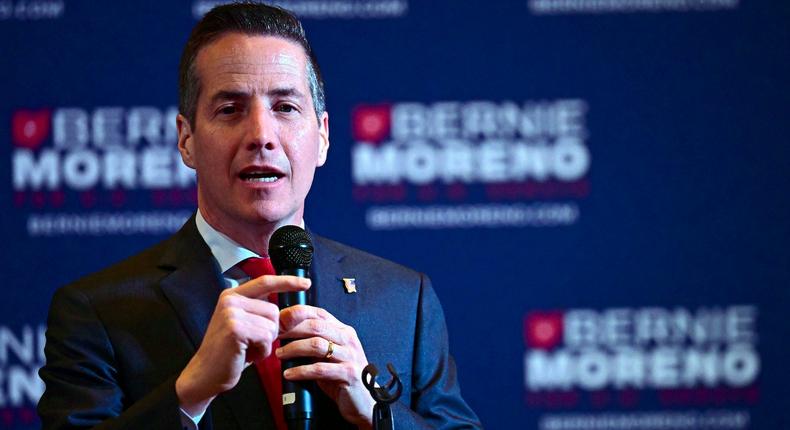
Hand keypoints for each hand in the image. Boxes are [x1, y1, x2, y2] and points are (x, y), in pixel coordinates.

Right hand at [175, 275, 310, 416]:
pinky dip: (262, 351)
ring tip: (247, 348)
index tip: (305, 283)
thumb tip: (298, 312)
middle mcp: (230, 300)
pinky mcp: (235, 329)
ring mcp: (231, 313)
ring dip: (266, 343)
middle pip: (274, 310)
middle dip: (270, 331)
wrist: (206, 374)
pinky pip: (266, 337)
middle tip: (251, 342)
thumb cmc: (229, 352)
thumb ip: (270, 317)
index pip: (265, 282)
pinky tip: (247, 354)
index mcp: (233, 295)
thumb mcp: (250, 328)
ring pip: (272, 325)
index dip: (287, 281)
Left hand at [277, 305, 374, 429]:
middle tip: (274, 335)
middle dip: (291, 329)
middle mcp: (348, 339)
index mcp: (343, 331)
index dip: (298, 313)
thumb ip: (314, 343)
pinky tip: (289, 374)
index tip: (279, 319)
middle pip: (316, 326)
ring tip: (279, 354)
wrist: (365, 401)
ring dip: (294, 348)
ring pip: (317, 345)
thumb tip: (286, 335)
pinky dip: (301, 371)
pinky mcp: (348, 374)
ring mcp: (350, 356)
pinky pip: (320, 369)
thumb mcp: (329, 356)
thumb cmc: (342, 377)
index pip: (319, 314)